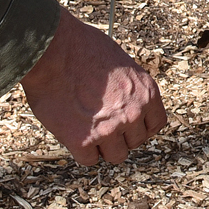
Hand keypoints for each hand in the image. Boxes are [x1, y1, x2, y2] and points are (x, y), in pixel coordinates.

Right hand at [19, 10, 167, 165]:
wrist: (53, 50)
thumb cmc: (82, 48)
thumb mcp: (121, 64)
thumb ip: (129, 88)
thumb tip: (126, 102)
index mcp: (147, 93)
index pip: (156, 124)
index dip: (140, 127)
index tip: (128, 126)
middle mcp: (133, 113)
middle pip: (135, 142)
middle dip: (120, 136)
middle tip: (102, 125)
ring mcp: (110, 129)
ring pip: (115, 155)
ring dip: (102, 147)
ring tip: (87, 129)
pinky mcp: (83, 141)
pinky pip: (89, 159)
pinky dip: (80, 150)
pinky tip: (72, 133)